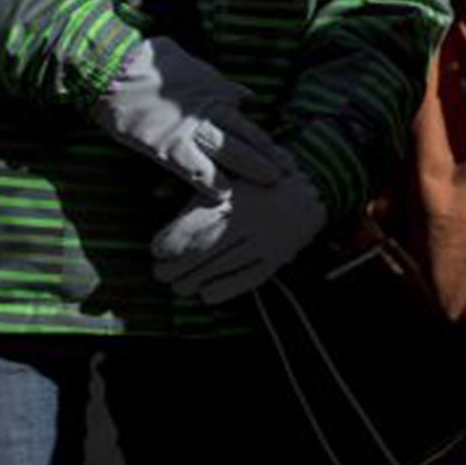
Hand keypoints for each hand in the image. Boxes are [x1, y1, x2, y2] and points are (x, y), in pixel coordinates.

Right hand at [91, 36, 284, 199]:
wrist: (116, 69)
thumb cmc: (149, 61)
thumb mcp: (193, 64)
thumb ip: (221, 82)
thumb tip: (247, 94)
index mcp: (215, 91)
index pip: (248, 122)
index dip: (267, 142)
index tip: (284, 156)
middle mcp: (208, 110)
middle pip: (247, 137)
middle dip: (270, 156)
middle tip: (291, 173)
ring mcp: (189, 129)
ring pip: (229, 151)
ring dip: (252, 167)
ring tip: (273, 182)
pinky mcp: (166, 145)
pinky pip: (194, 167)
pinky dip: (210, 181)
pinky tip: (225, 194)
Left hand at [151, 156, 327, 302]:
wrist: (311, 188)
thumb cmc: (257, 178)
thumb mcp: (226, 171)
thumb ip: (192, 182)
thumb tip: (155, 192)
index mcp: (231, 195)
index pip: (191, 227)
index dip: (169, 243)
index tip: (157, 249)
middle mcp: (246, 219)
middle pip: (200, 252)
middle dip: (174, 268)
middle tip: (161, 273)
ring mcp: (263, 241)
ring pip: (219, 269)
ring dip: (192, 282)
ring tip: (179, 285)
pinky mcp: (276, 258)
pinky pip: (245, 281)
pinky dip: (221, 291)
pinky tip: (206, 293)